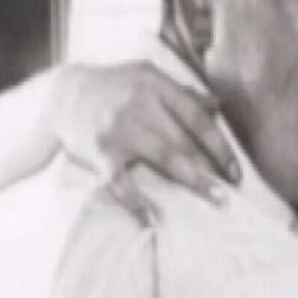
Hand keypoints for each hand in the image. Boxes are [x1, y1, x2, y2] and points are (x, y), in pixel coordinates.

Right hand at [53, 62, 239, 221]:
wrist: (62, 95)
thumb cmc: (114, 88)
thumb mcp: (146, 78)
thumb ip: (180, 92)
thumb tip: (216, 105)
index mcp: (154, 84)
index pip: (197, 117)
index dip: (220, 146)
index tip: (235, 170)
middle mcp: (137, 103)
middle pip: (184, 140)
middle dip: (211, 168)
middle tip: (230, 191)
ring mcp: (117, 128)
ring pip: (164, 158)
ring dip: (193, 181)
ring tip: (214, 198)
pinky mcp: (99, 151)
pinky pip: (120, 181)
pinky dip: (135, 202)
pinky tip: (150, 219)